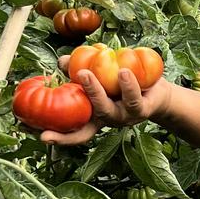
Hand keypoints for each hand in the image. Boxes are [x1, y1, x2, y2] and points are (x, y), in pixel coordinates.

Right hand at [40, 56, 173, 146]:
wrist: (157, 91)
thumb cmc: (124, 83)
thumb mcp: (101, 74)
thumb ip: (80, 67)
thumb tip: (62, 61)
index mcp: (92, 114)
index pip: (73, 131)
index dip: (58, 137)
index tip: (41, 136)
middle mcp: (105, 119)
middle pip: (87, 120)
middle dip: (73, 101)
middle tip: (72, 77)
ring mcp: (122, 118)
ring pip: (107, 109)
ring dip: (96, 91)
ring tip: (88, 72)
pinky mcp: (140, 112)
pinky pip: (133, 100)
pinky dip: (128, 85)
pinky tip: (124, 71)